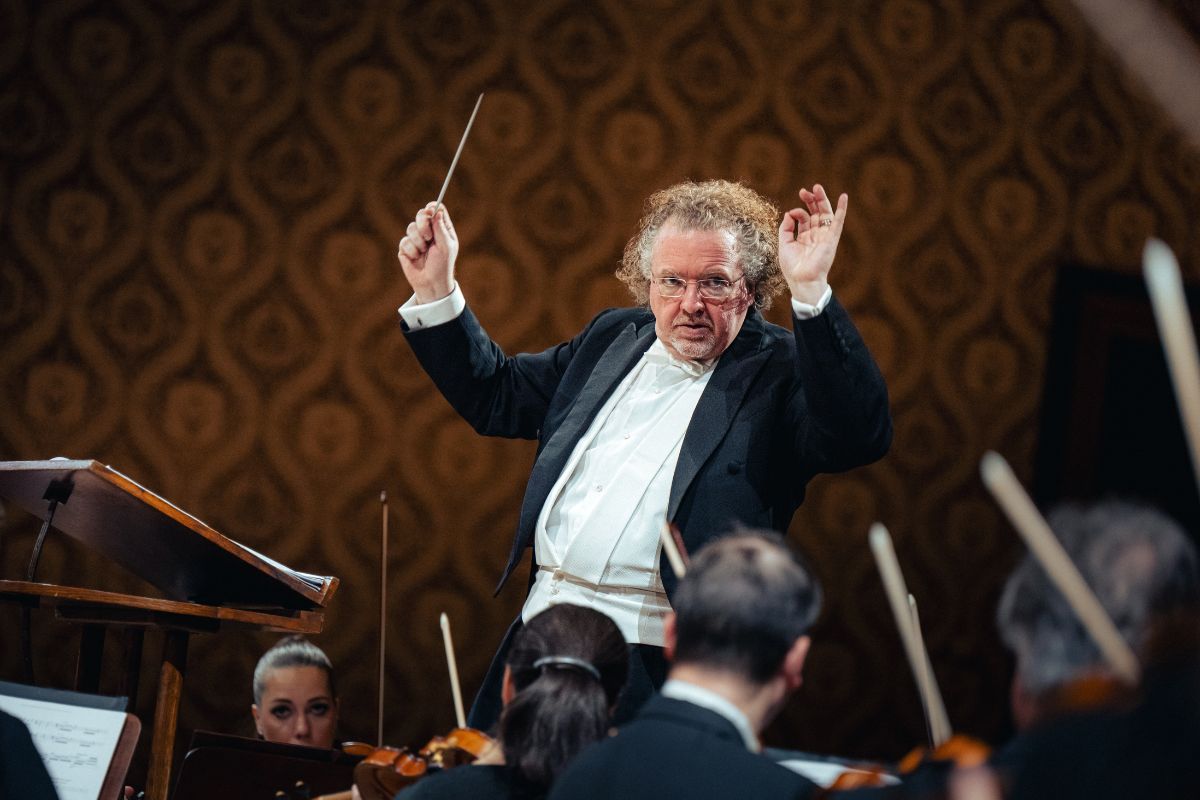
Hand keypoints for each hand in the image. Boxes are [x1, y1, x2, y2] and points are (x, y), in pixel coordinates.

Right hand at [397, 202, 458, 303]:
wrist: (430, 284)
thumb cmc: (442, 265)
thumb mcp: (446, 247)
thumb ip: (441, 229)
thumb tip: (436, 211)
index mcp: (442, 229)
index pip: (437, 210)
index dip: (432, 208)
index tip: (430, 212)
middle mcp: (429, 231)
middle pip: (421, 214)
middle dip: (423, 224)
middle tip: (428, 236)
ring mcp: (417, 238)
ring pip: (411, 227)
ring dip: (418, 242)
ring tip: (424, 252)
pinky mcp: (406, 247)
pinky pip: (405, 241)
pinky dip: (412, 250)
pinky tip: (416, 258)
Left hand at [778, 184, 847, 304]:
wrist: (802, 280)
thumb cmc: (793, 267)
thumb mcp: (784, 244)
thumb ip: (785, 228)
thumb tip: (789, 213)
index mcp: (805, 237)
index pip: (804, 218)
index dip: (798, 212)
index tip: (791, 214)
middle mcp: (816, 235)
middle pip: (816, 213)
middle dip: (811, 200)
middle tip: (805, 190)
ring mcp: (824, 236)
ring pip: (826, 214)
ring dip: (822, 200)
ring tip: (817, 187)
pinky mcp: (831, 239)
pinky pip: (838, 222)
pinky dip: (842, 210)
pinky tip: (844, 197)